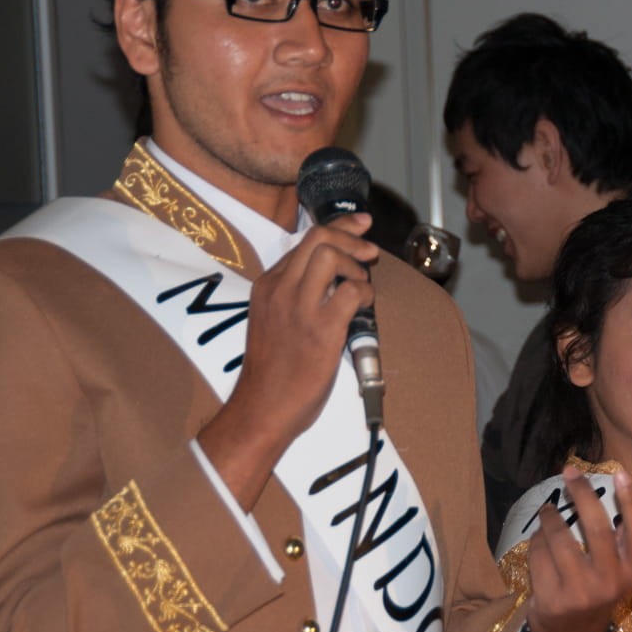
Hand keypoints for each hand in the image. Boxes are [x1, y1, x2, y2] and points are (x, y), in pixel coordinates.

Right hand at [197, 213, 378, 509]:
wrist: (262, 408)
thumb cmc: (273, 369)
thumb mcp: (272, 319)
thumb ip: (295, 293)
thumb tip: (332, 274)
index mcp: (268, 285)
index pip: (305, 239)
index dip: (339, 225)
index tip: (360, 223)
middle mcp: (280, 290)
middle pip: (318, 238)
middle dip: (351, 237)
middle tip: (370, 251)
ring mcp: (298, 308)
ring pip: (330, 255)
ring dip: (355, 264)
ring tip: (360, 286)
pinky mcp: (319, 330)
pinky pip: (349, 292)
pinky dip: (364, 293)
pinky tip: (362, 308)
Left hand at [524, 465, 631, 631]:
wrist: (572, 631)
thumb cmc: (601, 581)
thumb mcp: (622, 555)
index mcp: (631, 567)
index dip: (630, 499)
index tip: (620, 472)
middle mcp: (610, 581)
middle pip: (596, 527)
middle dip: (581, 493)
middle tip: (569, 472)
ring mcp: (580, 592)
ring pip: (560, 538)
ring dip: (550, 518)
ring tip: (548, 511)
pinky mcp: (552, 598)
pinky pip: (539, 554)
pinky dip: (537, 541)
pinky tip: (540, 542)